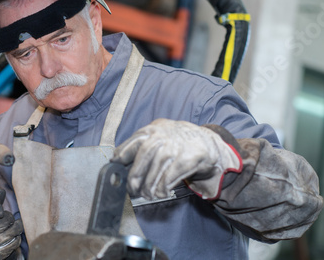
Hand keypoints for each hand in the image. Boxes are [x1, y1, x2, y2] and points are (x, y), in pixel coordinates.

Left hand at [112, 119, 241, 199]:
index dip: (122, 154)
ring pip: (157, 167)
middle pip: (144, 154)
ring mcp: (177, 145)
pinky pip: (171, 176)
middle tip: (132, 189)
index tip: (116, 165)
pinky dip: (163, 187)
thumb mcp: (159, 136)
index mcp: (153, 129)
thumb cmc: (177, 143)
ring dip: (149, 186)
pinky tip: (161, 192)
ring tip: (147, 195)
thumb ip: (142, 146)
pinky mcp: (190, 157)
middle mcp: (164, 135)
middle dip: (135, 174)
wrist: (207, 142)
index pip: (134, 141)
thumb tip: (120, 164)